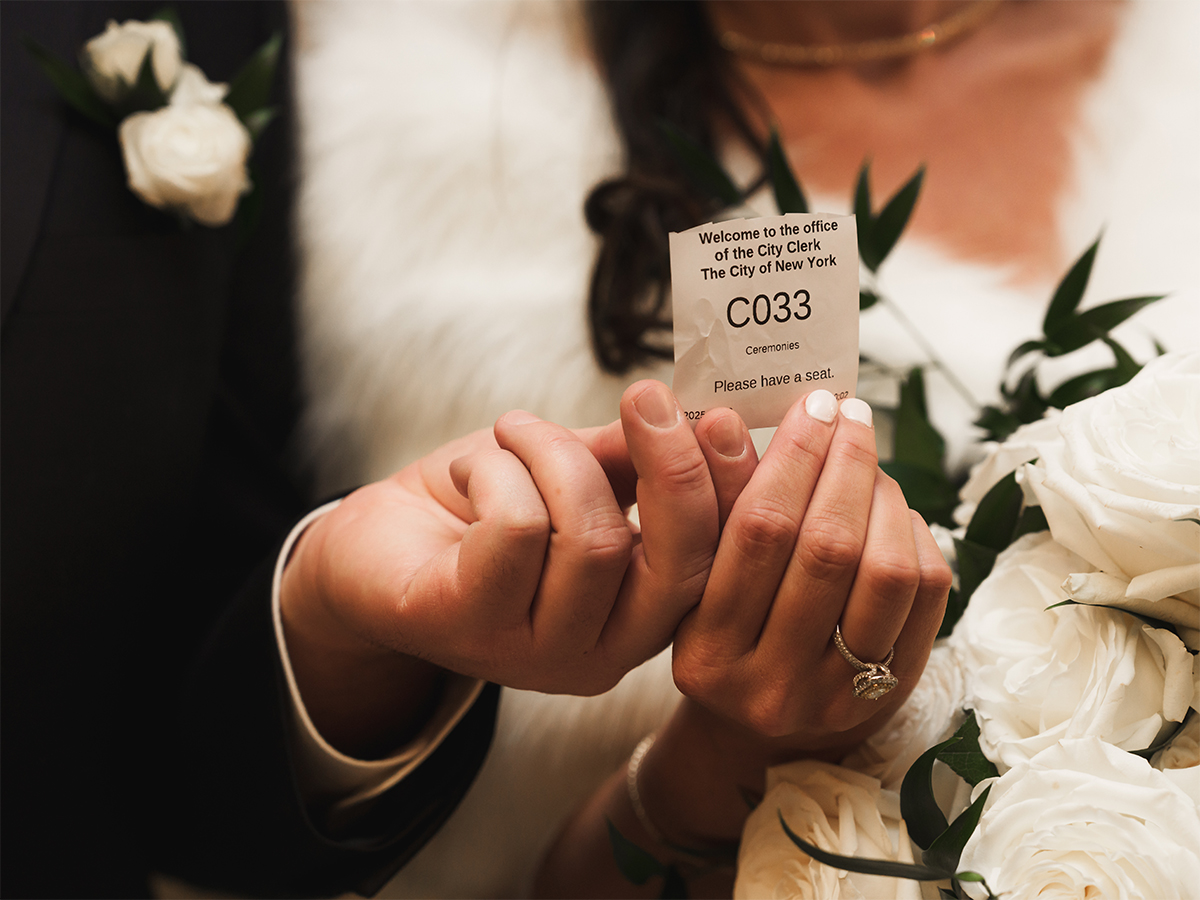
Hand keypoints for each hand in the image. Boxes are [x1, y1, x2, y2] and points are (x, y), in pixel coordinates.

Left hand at [279, 381, 753, 754]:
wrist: (371, 550)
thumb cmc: (479, 510)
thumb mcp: (571, 475)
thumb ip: (632, 460)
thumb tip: (696, 414)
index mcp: (642, 615)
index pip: (719, 566)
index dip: (729, 489)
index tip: (719, 414)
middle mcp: (604, 652)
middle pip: (678, 568)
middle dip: (671, 469)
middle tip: (644, 394)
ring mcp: (537, 651)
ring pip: (591, 540)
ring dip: (553, 455)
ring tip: (516, 433)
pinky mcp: (469, 627)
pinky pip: (515, 531)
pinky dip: (498, 471)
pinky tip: (472, 468)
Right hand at [672, 390, 952, 758]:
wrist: (761, 725)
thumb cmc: (722, 632)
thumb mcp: (696, 577)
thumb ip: (713, 501)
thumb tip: (722, 421)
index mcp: (706, 652)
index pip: (759, 533)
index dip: (792, 458)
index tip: (810, 406)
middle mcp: (771, 684)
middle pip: (829, 547)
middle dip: (845, 463)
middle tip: (849, 414)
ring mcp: (837, 695)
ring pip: (886, 570)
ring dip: (884, 495)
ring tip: (867, 461)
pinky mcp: (894, 691)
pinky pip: (926, 594)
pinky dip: (915, 533)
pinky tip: (890, 512)